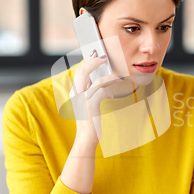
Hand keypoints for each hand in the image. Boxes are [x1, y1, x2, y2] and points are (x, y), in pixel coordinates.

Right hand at [61, 51, 122, 193]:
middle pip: (83, 71)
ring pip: (97, 81)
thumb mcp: (86, 105)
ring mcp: (82, 100)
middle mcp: (75, 95)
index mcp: (74, 93)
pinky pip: (102, 91)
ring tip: (119, 76)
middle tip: (104, 56)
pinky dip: (110, 91)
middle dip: (94, 61)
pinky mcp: (91, 106)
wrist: (86, 139)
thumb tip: (96, 80)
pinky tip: (114, 95)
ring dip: (110, 77)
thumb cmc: (89, 122)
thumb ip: (89, 92)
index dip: (87, 61)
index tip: (95, 54)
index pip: (79, 72)